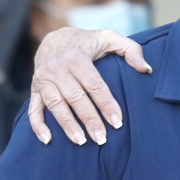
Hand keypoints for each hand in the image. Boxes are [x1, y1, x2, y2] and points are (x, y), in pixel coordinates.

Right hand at [29, 27, 150, 145]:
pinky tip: (48, 140)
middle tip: (102, 139)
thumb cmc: (88, 42)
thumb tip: (146, 69)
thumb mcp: (110, 38)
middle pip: (75, 98)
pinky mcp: (35, 89)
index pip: (94, 84)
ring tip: (81, 142)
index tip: (117, 122)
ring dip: (67, 125)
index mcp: (76, 57)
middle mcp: (57, 69)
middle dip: (89, 119)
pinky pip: (33, 109)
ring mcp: (43, 80)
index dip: (106, 104)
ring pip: (55, 105)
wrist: (54, 38)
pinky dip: (38, 125)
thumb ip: (131, 49)